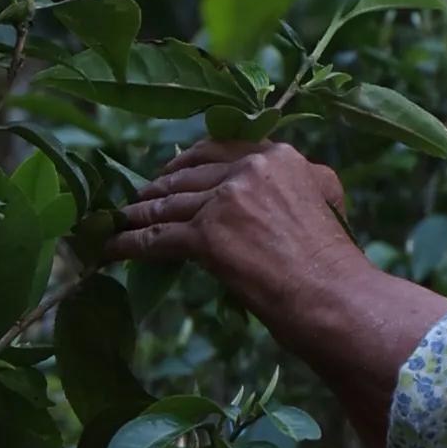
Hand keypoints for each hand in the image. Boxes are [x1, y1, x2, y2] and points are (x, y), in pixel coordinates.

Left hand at [119, 136, 363, 336]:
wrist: (335, 297)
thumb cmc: (335, 261)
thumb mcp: (327, 198)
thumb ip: (301, 181)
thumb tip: (285, 182)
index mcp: (279, 157)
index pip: (220, 150)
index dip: (188, 162)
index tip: (172, 171)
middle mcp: (250, 169)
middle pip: (189, 175)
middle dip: (160, 187)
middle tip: (140, 198)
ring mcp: (226, 201)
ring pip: (169, 205)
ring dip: (138, 214)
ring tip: (119, 221)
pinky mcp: (208, 236)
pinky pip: (157, 238)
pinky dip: (130, 245)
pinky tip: (111, 250)